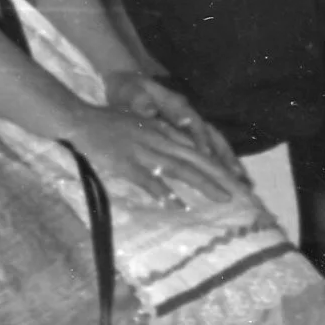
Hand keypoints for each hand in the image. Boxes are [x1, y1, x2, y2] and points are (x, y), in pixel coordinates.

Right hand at [60, 102, 239, 210]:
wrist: (80, 120)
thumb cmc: (110, 124)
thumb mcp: (143, 126)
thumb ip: (163, 138)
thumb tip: (184, 152)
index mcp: (165, 132)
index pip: (200, 150)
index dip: (221, 165)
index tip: (239, 181)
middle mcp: (160, 140)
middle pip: (197, 159)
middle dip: (222, 176)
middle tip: (244, 193)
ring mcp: (144, 151)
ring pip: (180, 168)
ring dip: (203, 183)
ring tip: (222, 198)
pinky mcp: (126, 162)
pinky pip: (148, 179)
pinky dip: (164, 191)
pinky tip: (178, 204)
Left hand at [103, 68, 235, 167]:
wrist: (131, 83)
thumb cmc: (131, 90)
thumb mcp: (131, 92)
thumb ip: (140, 101)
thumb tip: (149, 109)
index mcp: (176, 104)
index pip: (192, 121)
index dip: (200, 137)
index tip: (205, 153)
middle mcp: (190, 114)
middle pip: (213, 135)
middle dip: (226, 156)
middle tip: (237, 175)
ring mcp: (192, 124)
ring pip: (216, 144)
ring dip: (229, 162)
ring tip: (243, 181)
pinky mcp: (189, 133)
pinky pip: (210, 150)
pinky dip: (220, 164)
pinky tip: (230, 178)